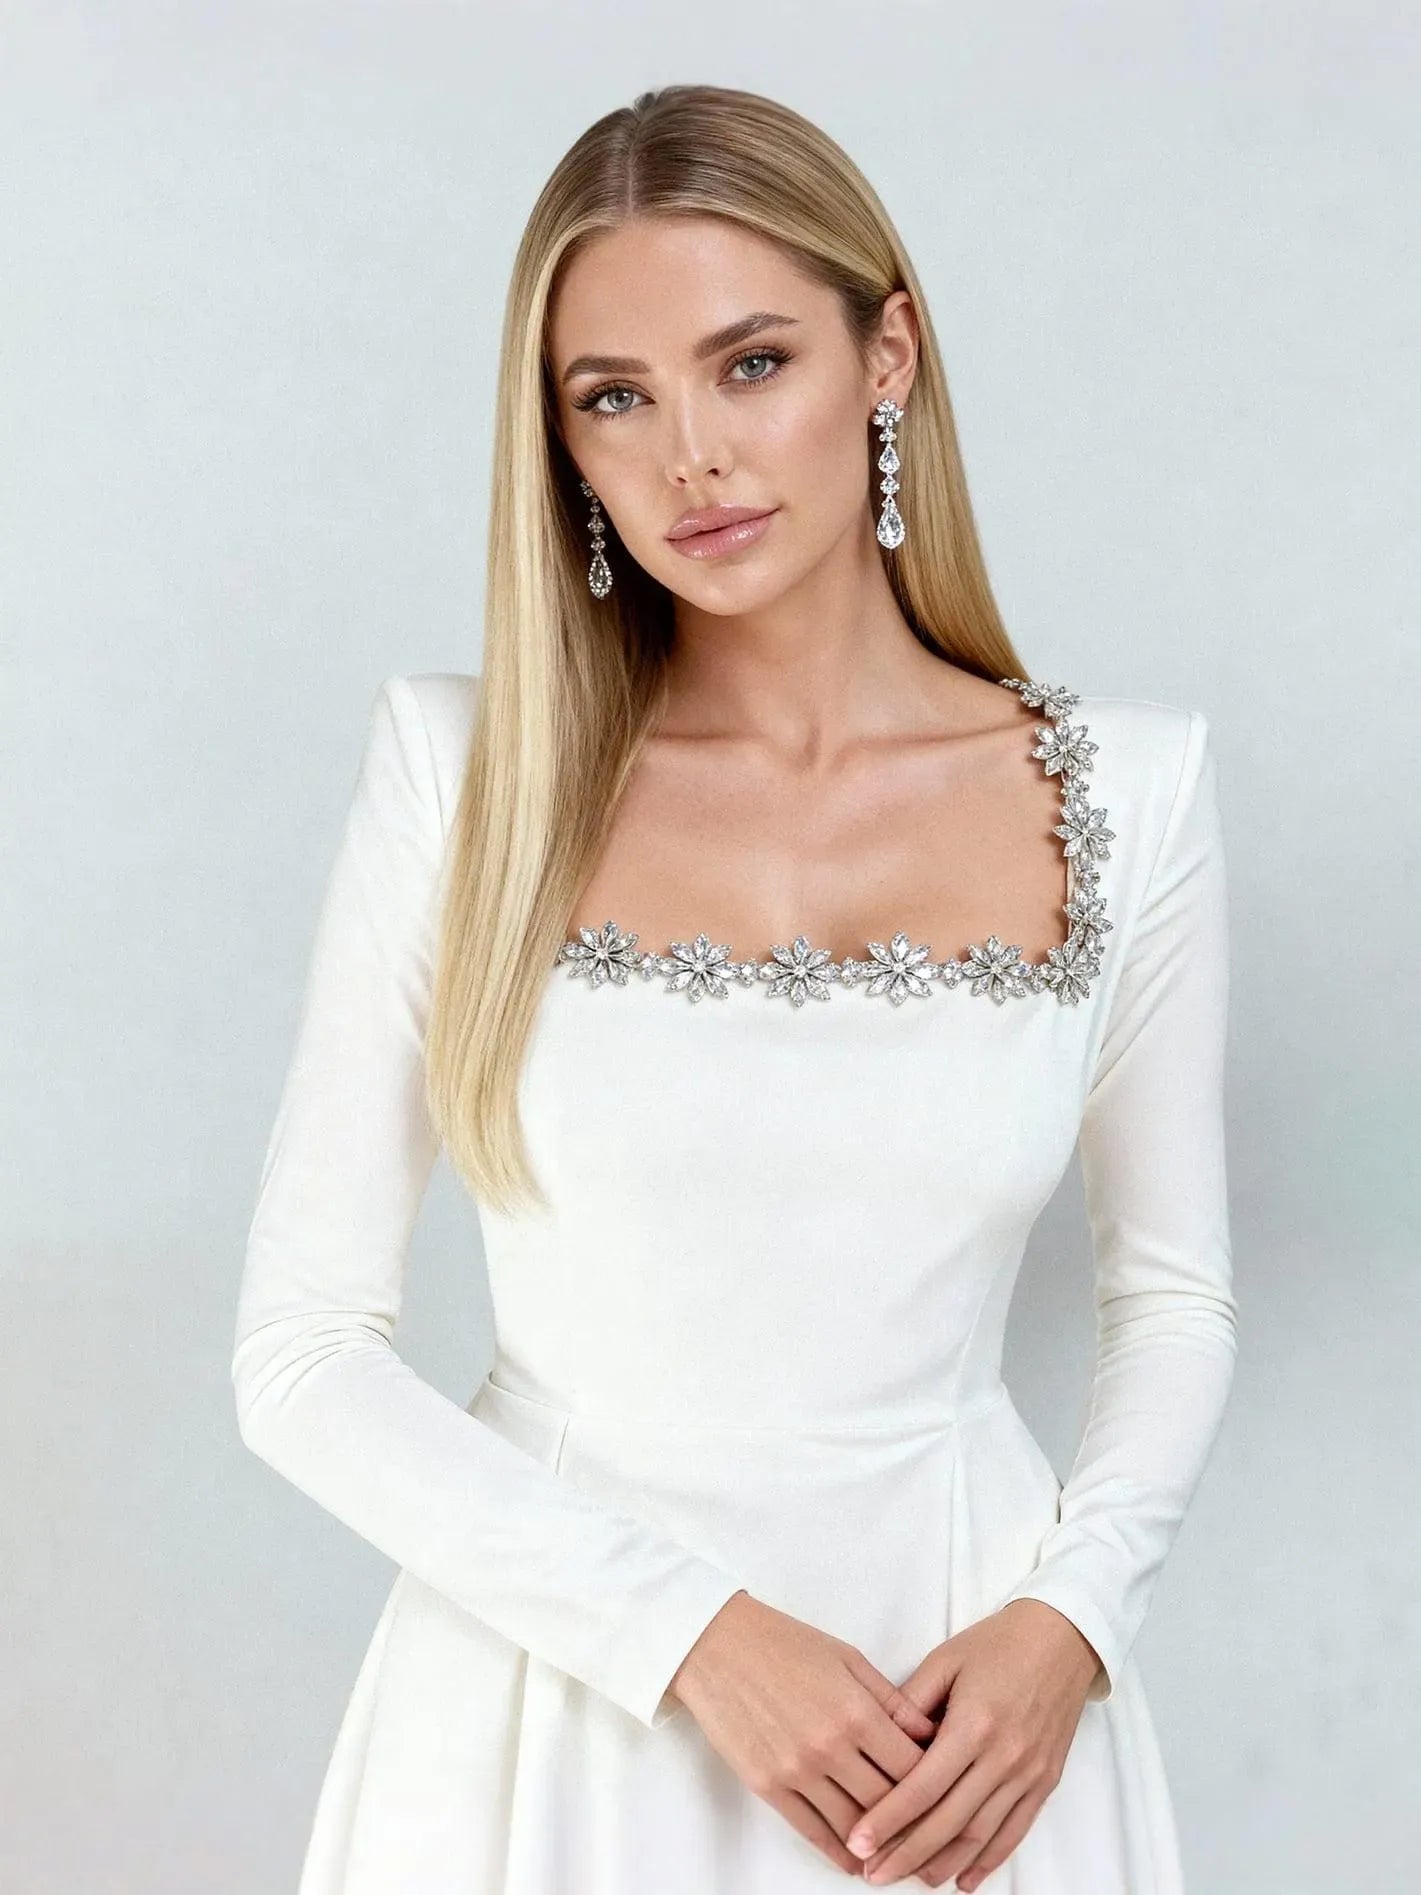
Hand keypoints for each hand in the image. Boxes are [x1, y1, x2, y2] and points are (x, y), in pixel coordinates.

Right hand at [669, 1591, 941, 1875]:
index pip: (913, 1768)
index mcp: (856, 1712)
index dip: (937, 1786)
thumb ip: (892, 1701)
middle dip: (915, 1822)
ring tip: (900, 1855)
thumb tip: (931, 1736)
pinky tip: (856, 1860)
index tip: (949, 1795)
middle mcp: (830, 1747)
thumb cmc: (785, 1643)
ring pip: (854, 1826)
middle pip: (889, 1803)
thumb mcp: (848, 1658)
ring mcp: (797, 1771)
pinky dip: (839, 1851)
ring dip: (879, 1845)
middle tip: (933, 1834)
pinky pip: (812, 1831)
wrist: (717, 1645)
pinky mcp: (768, 1785)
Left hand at [844, 1601, 1102, 1887]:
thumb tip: (876, 1742)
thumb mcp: (944, 1660)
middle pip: (948, 1821)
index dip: (888, 1820)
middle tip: (874, 1873)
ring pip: (980, 1834)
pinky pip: (1015, 1831)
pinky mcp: (1046, 1781)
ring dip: (944, 1864)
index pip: (923, 1786)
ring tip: (909, 1879)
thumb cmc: (997, 1643)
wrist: (1063, 1638)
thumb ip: (909, 1704)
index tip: (859, 1842)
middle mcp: (1003, 1756)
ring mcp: (1028, 1773)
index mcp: (973, 1723)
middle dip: (907, 1853)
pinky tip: (963, 1879)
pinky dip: (988, 1861)